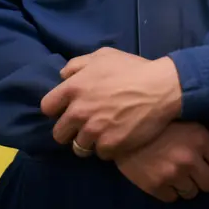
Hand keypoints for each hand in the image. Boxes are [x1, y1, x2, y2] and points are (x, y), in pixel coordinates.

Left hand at [40, 47, 181, 158]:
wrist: (161, 87)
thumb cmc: (132, 69)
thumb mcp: (104, 55)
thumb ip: (78, 64)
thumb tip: (62, 76)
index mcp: (74, 88)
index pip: (47, 107)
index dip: (56, 109)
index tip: (67, 110)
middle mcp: (79, 112)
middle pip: (59, 134)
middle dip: (70, 130)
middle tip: (86, 125)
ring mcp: (94, 131)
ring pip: (79, 147)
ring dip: (89, 141)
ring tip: (103, 132)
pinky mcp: (110, 146)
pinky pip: (100, 154)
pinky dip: (108, 147)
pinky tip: (118, 136)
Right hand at [116, 122, 208, 202]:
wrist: (121, 123)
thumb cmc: (156, 118)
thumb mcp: (184, 117)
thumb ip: (201, 134)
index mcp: (200, 138)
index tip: (208, 161)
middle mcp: (190, 158)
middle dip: (203, 177)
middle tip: (192, 168)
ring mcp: (172, 174)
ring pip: (192, 193)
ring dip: (185, 184)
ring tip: (173, 169)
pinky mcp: (155, 186)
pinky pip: (173, 198)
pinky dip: (169, 190)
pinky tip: (161, 175)